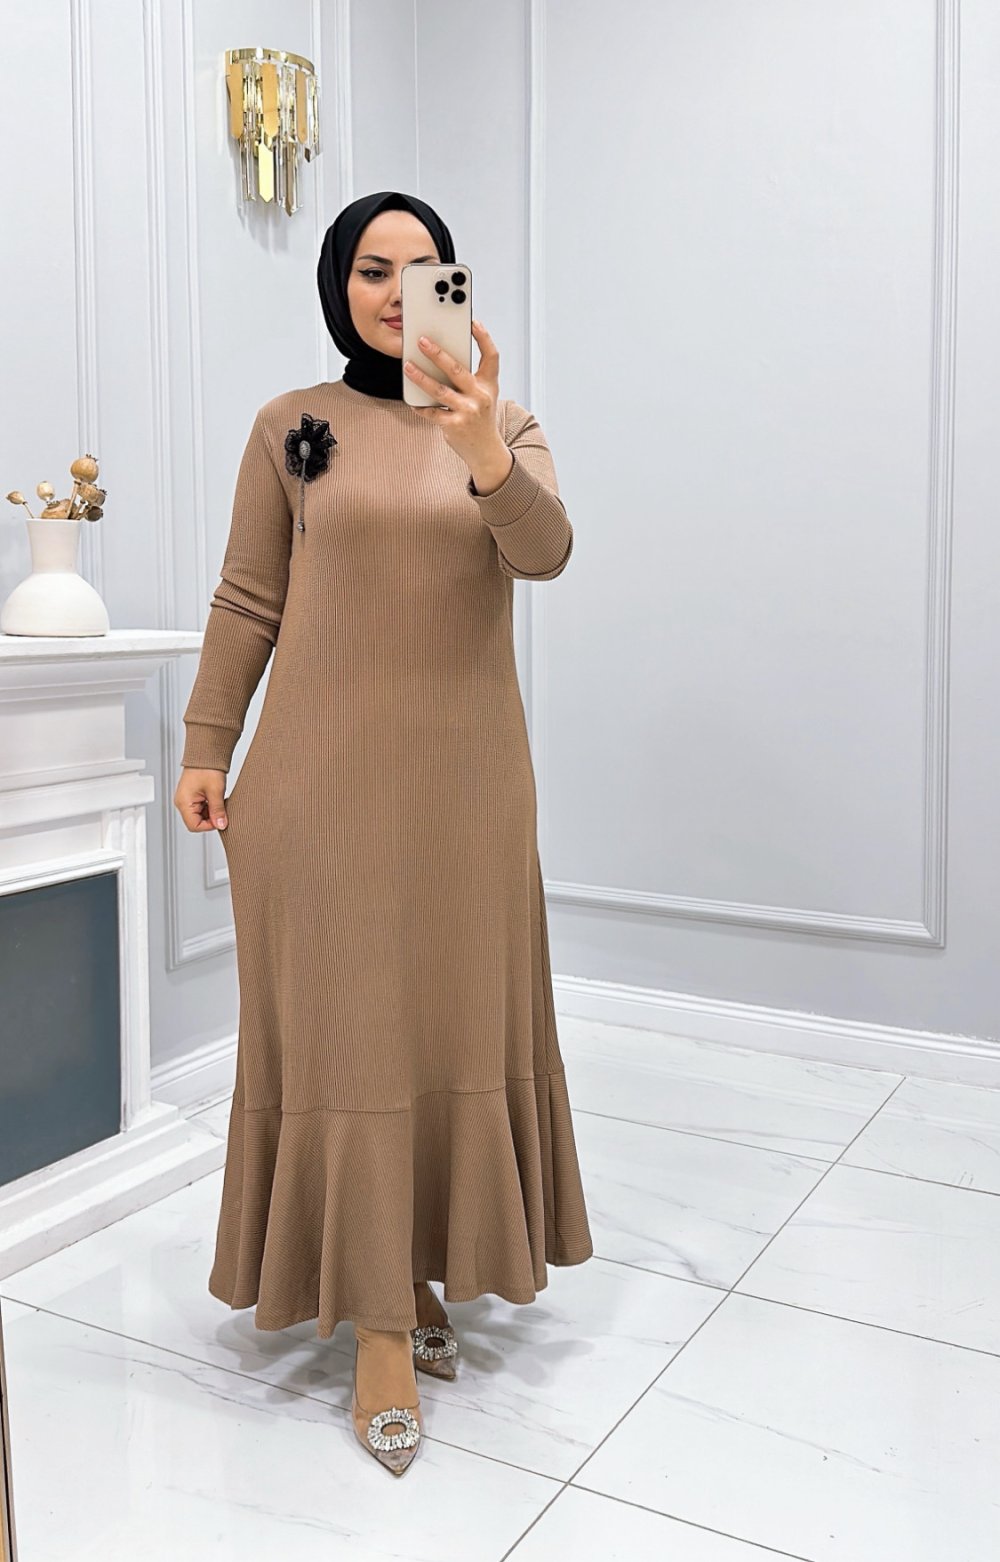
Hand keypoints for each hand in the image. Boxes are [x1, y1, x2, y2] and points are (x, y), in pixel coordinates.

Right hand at [174, 768, 228, 831]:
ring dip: (211, 812)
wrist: (206, 752)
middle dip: (211, 818)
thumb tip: (221, 825)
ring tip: (219, 801)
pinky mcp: (192, 795)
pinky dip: (210, 806)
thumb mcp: (216, 791)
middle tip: (221, 809)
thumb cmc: (207, 767)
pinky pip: (201, 807)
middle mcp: (182, 802)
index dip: (209, 825)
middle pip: (196, 821)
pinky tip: (216, 799)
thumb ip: (218, 811)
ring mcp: (186, 798)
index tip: (220, 819)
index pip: (194, 826)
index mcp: (183, 802)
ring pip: (200, 815)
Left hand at [404, 320, 505, 470]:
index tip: (472, 322)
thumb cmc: (480, 417)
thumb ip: (470, 377)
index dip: (483, 337)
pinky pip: (432, 412)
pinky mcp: (454, 426)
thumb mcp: (484, 394)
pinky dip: (420, 406)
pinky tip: (412, 400)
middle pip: (457, 369)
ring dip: (421, 378)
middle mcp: (480, 396)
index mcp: (489, 384)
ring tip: (408, 366)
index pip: (491, 356)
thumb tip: (440, 358)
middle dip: (437, 354)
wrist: (486, 450)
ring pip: (439, 391)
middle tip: (421, 340)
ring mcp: (467, 411)